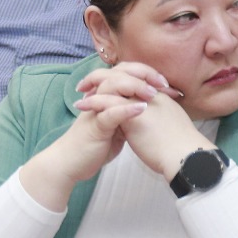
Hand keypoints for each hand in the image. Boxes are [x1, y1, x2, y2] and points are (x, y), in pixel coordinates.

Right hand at [18, 63, 179, 208]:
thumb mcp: (114, 127)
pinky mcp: (95, 126)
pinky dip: (127, 110)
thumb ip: (125, 115)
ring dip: (135, 87)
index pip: (126, 73)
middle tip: (163, 83)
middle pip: (120, 73)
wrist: (69, 163)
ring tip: (153, 94)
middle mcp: (99, 98)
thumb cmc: (92, 146)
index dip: (147, 74)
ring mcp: (96, 110)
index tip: (167, 85)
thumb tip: (144, 109)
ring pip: (113, 87)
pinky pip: (110, 113)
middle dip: (144, 75)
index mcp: (105, 96)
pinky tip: (142, 108)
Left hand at [87, 63, 210, 178]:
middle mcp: (150, 96)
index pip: (136, 80)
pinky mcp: (134, 115)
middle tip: (86, 85)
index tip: (103, 86)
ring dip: (95, 87)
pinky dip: (94, 101)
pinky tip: (82, 106)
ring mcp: (142, 103)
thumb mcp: (168, 128)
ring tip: (80, 94)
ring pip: (114, 85)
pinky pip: (110, 102)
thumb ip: (157, 121)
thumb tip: (150, 123)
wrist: (188, 158)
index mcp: (160, 99)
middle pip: (124, 75)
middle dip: (103, 77)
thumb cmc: (180, 149)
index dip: (119, 80)